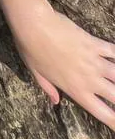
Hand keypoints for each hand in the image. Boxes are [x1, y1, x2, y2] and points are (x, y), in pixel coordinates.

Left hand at [13, 3, 114, 128]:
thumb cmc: (31, 50)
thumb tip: (55, 101)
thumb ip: (49, 89)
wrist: (35, 25)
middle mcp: (89, 79)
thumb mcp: (37, 74)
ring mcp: (94, 60)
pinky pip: (112, 50)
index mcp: (76, 90)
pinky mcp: (93, 43)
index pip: (103, 113)